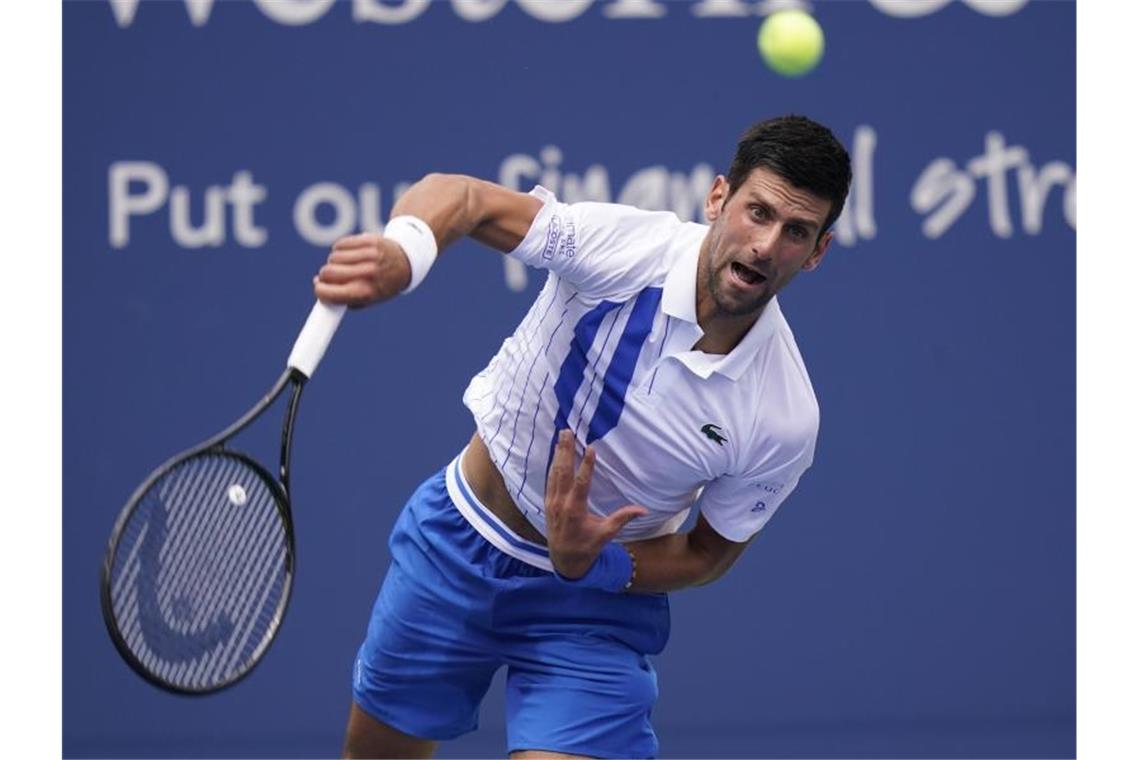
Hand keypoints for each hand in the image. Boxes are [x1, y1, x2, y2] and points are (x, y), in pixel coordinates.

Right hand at [312, 233, 412, 307]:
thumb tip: (318, 283)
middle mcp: (368, 274)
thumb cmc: (383, 283)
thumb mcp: (369, 299)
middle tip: (330, 277)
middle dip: (325, 276)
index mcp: (366, 292)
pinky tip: (350, 254)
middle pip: (328, 273)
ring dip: (334, 262)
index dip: (320, 291)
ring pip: (333, 257)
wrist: (406, 262)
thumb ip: (344, 297)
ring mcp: (369, 256)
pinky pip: (340, 244)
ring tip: (346, 265)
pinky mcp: (368, 240)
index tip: (319, 288)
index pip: (329, 293)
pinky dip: (340, 249)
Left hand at [544, 430, 647, 578]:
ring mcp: (552, 502)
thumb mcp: (606, 535)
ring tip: (562, 436)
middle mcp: (561, 503)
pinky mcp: (548, 501)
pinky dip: (553, 464)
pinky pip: (550, 479)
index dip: (586, 465)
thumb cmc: (587, 547)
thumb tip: (643, 510)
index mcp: (575, 511)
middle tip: (568, 431)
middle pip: (563, 472)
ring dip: (558, 454)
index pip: (581, 483)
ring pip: (554, 473)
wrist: (564, 560)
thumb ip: (622, 519)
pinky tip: (556, 452)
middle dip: (566, 451)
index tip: (590, 448)